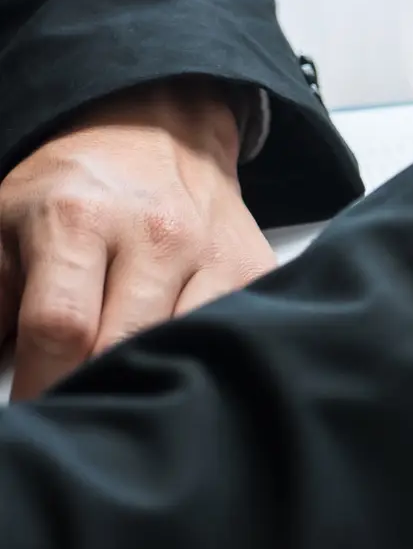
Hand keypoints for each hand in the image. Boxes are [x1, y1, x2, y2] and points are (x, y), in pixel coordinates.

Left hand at [1, 79, 272, 399]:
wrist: (158, 133)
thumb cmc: (74, 190)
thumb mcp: (3, 226)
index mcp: (79, 220)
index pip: (61, 326)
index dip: (40, 386)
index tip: (33, 415)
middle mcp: (157, 234)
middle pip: (124, 347)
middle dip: (93, 390)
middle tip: (75, 407)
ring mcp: (213, 254)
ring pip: (185, 351)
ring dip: (152, 380)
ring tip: (126, 387)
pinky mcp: (253, 269)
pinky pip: (229, 336)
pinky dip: (200, 360)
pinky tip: (175, 360)